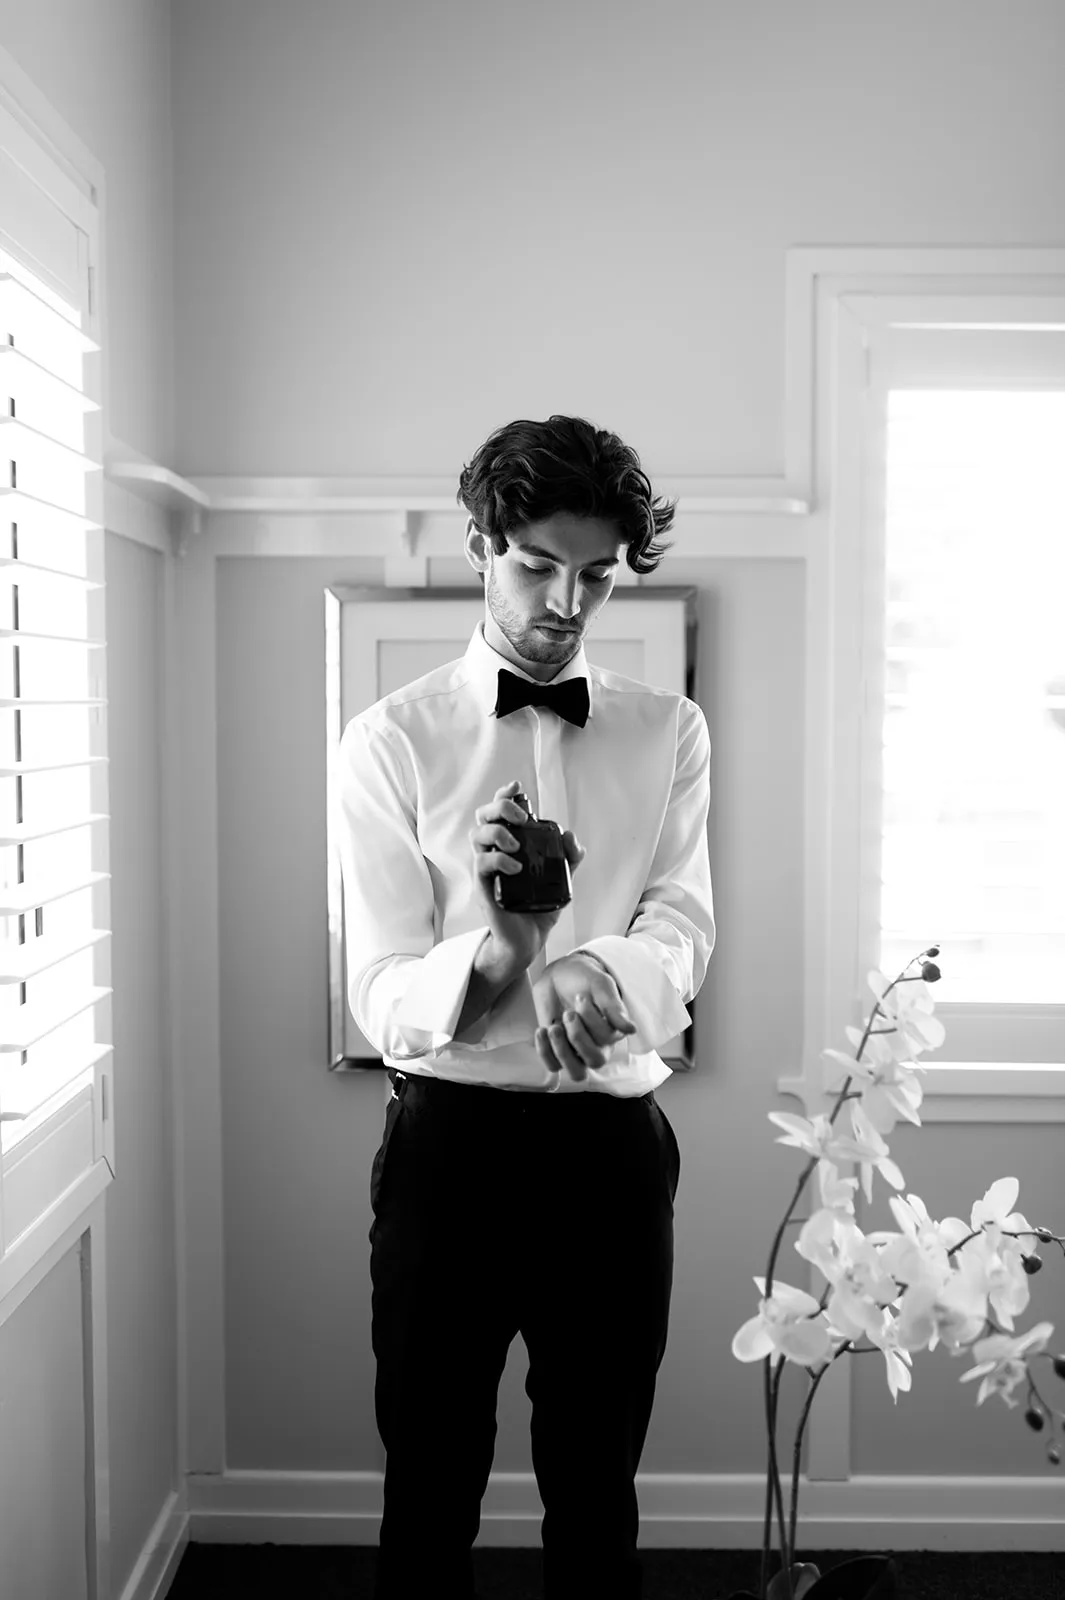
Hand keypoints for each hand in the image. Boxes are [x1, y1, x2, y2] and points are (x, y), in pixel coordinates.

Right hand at [470, 779, 585, 973]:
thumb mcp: (560, 880)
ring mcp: (486, 869)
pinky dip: (499, 859)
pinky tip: (516, 867)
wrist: (528, 941)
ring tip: (516, 844)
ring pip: (477, 835)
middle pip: (483, 816)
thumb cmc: (538, 908)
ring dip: (498, 832)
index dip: (505, 795)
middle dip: (499, 808)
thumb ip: (568, 858)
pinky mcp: (484, 886)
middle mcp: (494, 852)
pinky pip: (482, 864)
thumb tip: (571, 837)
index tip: (517, 787)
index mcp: (509, 846)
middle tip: (521, 818)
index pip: (499, 813)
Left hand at [532, 954, 636, 1081]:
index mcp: (613, 1031)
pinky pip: (553, 1066)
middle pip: (595, 1060)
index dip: (591, 1020)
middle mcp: (598, 1046)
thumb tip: (631, 1029)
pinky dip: (545, 1051)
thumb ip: (614, 1007)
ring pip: (576, 1072)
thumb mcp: (600, 986)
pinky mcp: (557, 1051)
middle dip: (578, 1037)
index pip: (606, 1039)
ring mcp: (577, 1052)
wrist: (560, 976)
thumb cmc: (584, 980)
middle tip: (568, 1012)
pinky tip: (542, 1030)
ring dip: (563, 1051)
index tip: (579, 996)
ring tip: (554, 1027)